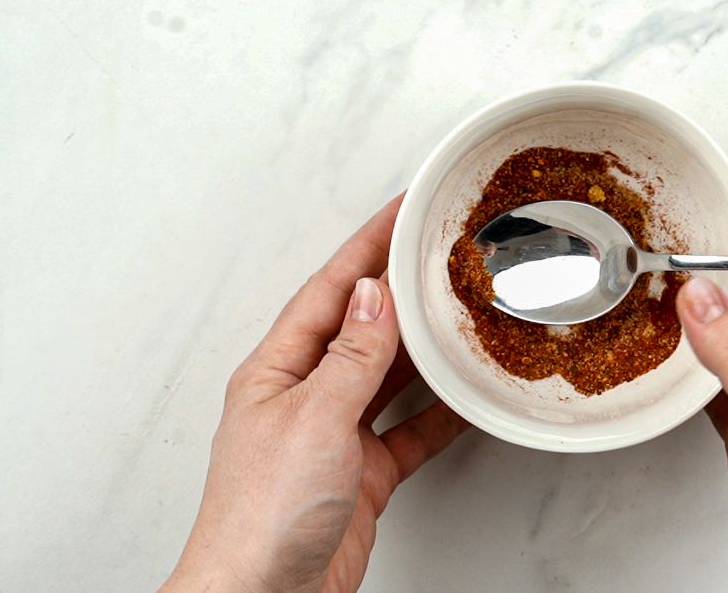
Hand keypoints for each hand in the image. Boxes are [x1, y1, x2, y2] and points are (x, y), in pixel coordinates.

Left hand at [163, 194, 469, 592]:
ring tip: (462, 312)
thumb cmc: (262, 516)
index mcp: (278, 370)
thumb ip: (352, 358)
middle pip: (363, 327)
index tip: (402, 210)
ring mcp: (335, 434)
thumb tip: (376, 297)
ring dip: (425, 348)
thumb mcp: (314, 420)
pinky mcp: (361, 472)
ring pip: (389, 376)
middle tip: (443, 254)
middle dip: (402, 289)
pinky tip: (465, 397)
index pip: (333, 290)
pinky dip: (439, 413)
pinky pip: (409, 430)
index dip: (369, 245)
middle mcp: (306, 395)